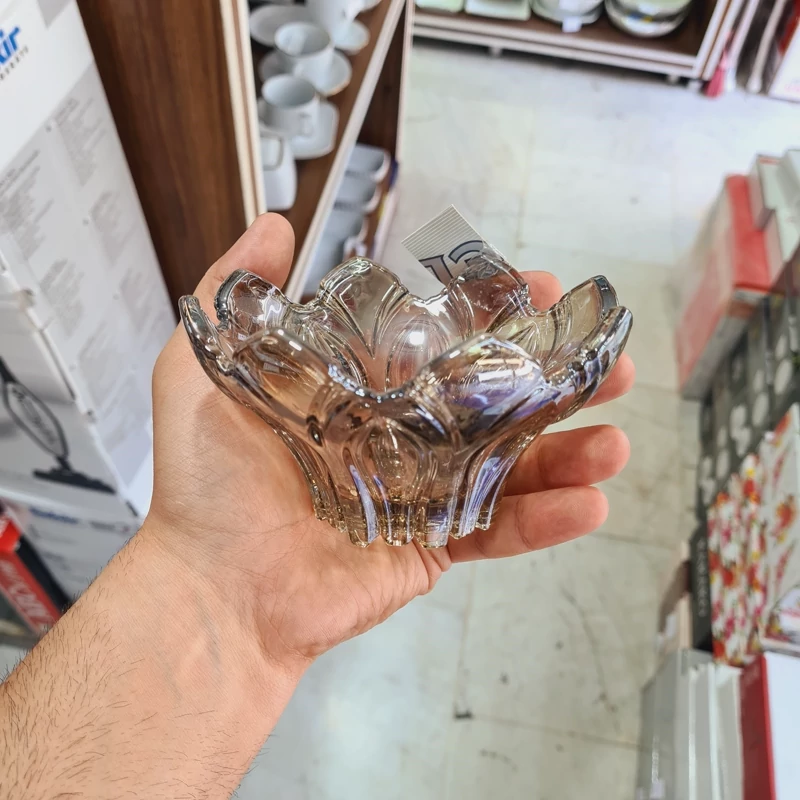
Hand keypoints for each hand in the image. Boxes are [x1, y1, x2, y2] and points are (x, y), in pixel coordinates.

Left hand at [146, 214, 634, 671]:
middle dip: (553, 378)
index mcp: (361, 389)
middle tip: (606, 359)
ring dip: (569, 451)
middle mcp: (400, 434)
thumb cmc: (206, 483)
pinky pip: (498, 530)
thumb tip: (272, 225)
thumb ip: (233, 295)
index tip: (537, 287)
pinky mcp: (433, 545)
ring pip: (511, 465)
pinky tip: (591, 503)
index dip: (491, 313)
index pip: (442, 340)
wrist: (216, 589)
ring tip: (615, 439)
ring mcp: (423, 491)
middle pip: (492, 399)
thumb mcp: (202, 370)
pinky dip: (546, 520)